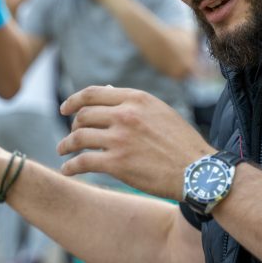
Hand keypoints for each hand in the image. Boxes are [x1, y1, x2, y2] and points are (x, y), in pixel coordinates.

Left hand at [58, 86, 213, 200]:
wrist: (198, 172)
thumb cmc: (181, 143)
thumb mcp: (160, 111)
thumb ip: (134, 102)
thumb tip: (108, 90)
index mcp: (136, 98)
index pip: (93, 93)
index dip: (74, 101)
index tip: (65, 109)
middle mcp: (125, 115)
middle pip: (83, 115)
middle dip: (73, 125)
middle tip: (71, 135)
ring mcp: (119, 139)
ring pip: (78, 137)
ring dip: (66, 145)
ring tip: (62, 151)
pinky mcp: (117, 163)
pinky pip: (83, 162)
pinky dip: (71, 167)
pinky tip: (67, 171)